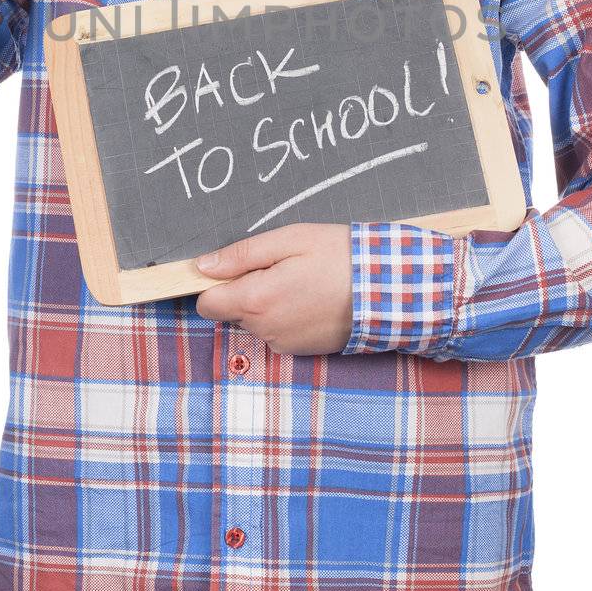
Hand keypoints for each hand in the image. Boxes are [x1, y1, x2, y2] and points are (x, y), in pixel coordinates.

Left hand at [193, 222, 353, 355]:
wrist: (388, 290)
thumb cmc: (340, 258)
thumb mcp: (289, 239)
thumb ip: (241, 254)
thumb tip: (203, 266)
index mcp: (256, 300)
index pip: (206, 304)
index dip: (215, 284)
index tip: (238, 268)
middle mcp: (264, 329)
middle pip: (231, 311)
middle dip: (245, 290)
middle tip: (281, 268)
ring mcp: (283, 343)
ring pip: (255, 321)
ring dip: (267, 303)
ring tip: (301, 282)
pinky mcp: (301, 351)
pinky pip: (277, 331)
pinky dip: (285, 316)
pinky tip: (311, 298)